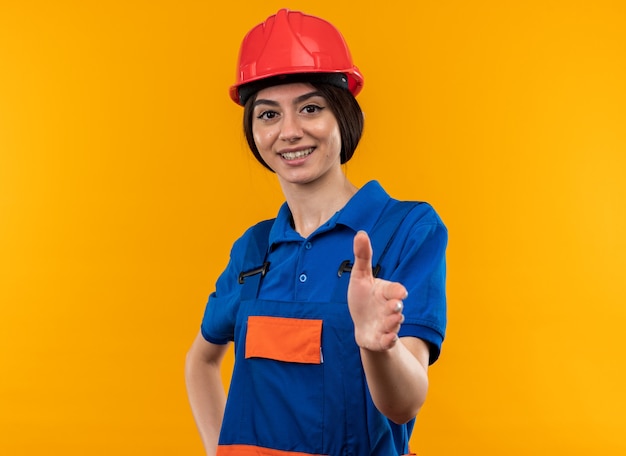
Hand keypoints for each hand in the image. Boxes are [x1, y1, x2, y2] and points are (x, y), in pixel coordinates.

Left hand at [347, 231, 407, 350]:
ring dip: (393, 323)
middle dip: (396, 307)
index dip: (398, 291)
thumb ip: (363, 257)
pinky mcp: (382, 339)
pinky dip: (389, 340)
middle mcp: (390, 308)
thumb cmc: (362, 299)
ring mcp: (387, 324)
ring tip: (391, 321)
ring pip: (394, 324)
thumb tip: (361, 232)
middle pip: (396, 308)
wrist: (363, 326)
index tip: (401, 292)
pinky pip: (388, 341)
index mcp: (386, 292)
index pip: (395, 290)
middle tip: (396, 307)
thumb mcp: (360, 277)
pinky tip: (389, 338)